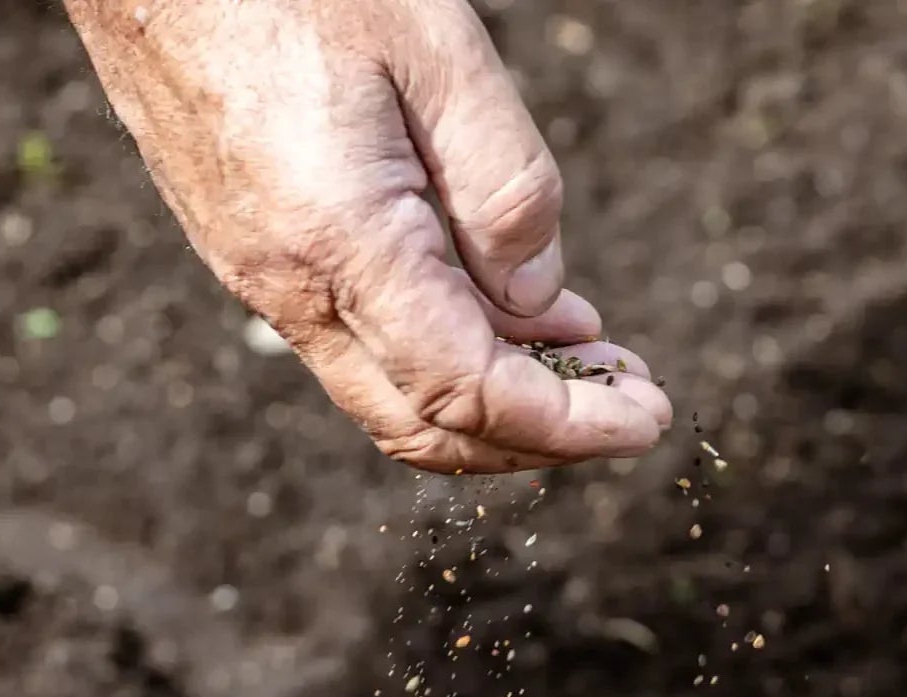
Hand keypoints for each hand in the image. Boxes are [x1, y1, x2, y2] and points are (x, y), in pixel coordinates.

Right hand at [65, 0, 671, 474]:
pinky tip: (499, 313)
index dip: (569, 426)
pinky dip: (441, 362)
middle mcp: (295, 294)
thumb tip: (541, 301)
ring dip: (492, 406)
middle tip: (624, 402)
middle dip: (536, 440)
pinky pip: (360, 351)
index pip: (470, 392)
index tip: (647, 421)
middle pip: (425, 429)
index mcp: (345, 247)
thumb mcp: (433, 46)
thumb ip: (500, 184)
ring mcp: (268, 287)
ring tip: (582, 358)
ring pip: (391, 401)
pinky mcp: (258, 263)